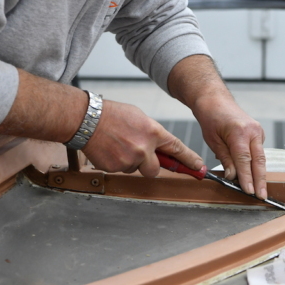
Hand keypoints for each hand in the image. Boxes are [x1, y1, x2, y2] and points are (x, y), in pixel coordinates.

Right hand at [83, 100, 202, 177]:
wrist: (86, 119)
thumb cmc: (111, 115)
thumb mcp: (140, 118)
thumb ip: (152, 134)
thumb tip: (160, 146)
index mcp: (153, 132)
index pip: (177, 149)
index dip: (189, 160)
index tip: (198, 168)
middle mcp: (144, 148)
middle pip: (155, 169)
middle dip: (148, 165)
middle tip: (137, 153)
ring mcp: (129, 159)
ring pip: (135, 169)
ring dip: (129, 161)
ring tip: (118, 145)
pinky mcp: (115, 167)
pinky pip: (121, 170)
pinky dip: (117, 162)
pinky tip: (110, 149)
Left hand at [193, 94, 267, 199]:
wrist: (215, 100)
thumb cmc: (211, 117)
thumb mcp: (213, 140)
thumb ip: (225, 159)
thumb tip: (233, 176)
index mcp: (239, 132)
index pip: (245, 160)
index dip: (247, 177)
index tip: (249, 191)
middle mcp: (253, 131)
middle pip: (259, 160)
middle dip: (260, 180)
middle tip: (262, 196)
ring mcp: (258, 131)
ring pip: (261, 157)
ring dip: (260, 174)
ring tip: (260, 191)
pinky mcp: (258, 134)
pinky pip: (258, 152)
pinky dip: (256, 164)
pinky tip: (253, 177)